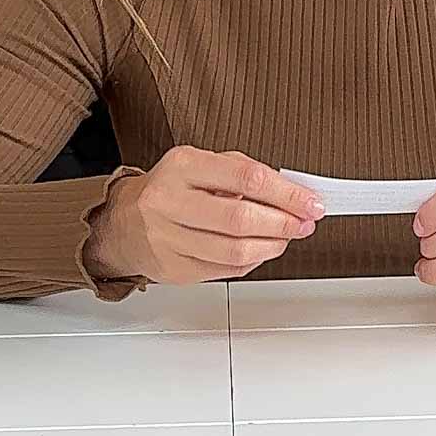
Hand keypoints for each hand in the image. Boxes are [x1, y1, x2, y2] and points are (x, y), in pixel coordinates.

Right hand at [86, 146, 323, 284]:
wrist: (125, 221)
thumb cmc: (172, 189)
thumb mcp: (204, 165)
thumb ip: (245, 173)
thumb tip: (292, 193)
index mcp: (182, 167)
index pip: (247, 178)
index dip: (287, 194)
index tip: (310, 202)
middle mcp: (170, 201)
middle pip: (241, 219)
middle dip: (283, 223)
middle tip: (303, 223)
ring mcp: (168, 239)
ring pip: (235, 251)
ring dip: (272, 246)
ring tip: (285, 237)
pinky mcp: (174, 268)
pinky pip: (225, 270)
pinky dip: (252, 261)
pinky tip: (260, 250)